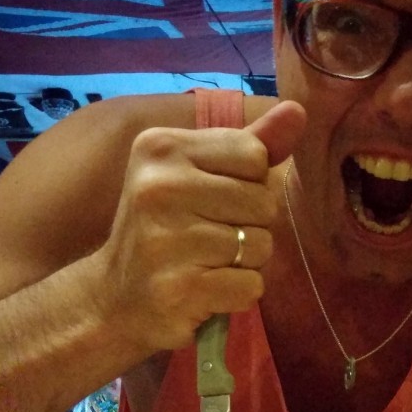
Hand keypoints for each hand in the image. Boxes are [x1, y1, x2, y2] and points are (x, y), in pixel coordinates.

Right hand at [96, 100, 305, 349]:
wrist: (113, 300)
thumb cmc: (163, 232)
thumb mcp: (196, 176)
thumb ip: (249, 145)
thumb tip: (298, 111)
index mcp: (161, 147)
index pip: (253, 155)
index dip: (247, 185)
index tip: (209, 202)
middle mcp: (159, 186)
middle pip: (263, 202)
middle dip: (250, 227)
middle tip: (205, 241)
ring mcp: (166, 238)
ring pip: (261, 245)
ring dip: (244, 263)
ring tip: (204, 265)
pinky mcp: (180, 287)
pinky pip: (250, 285)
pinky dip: (237, 294)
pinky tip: (204, 292)